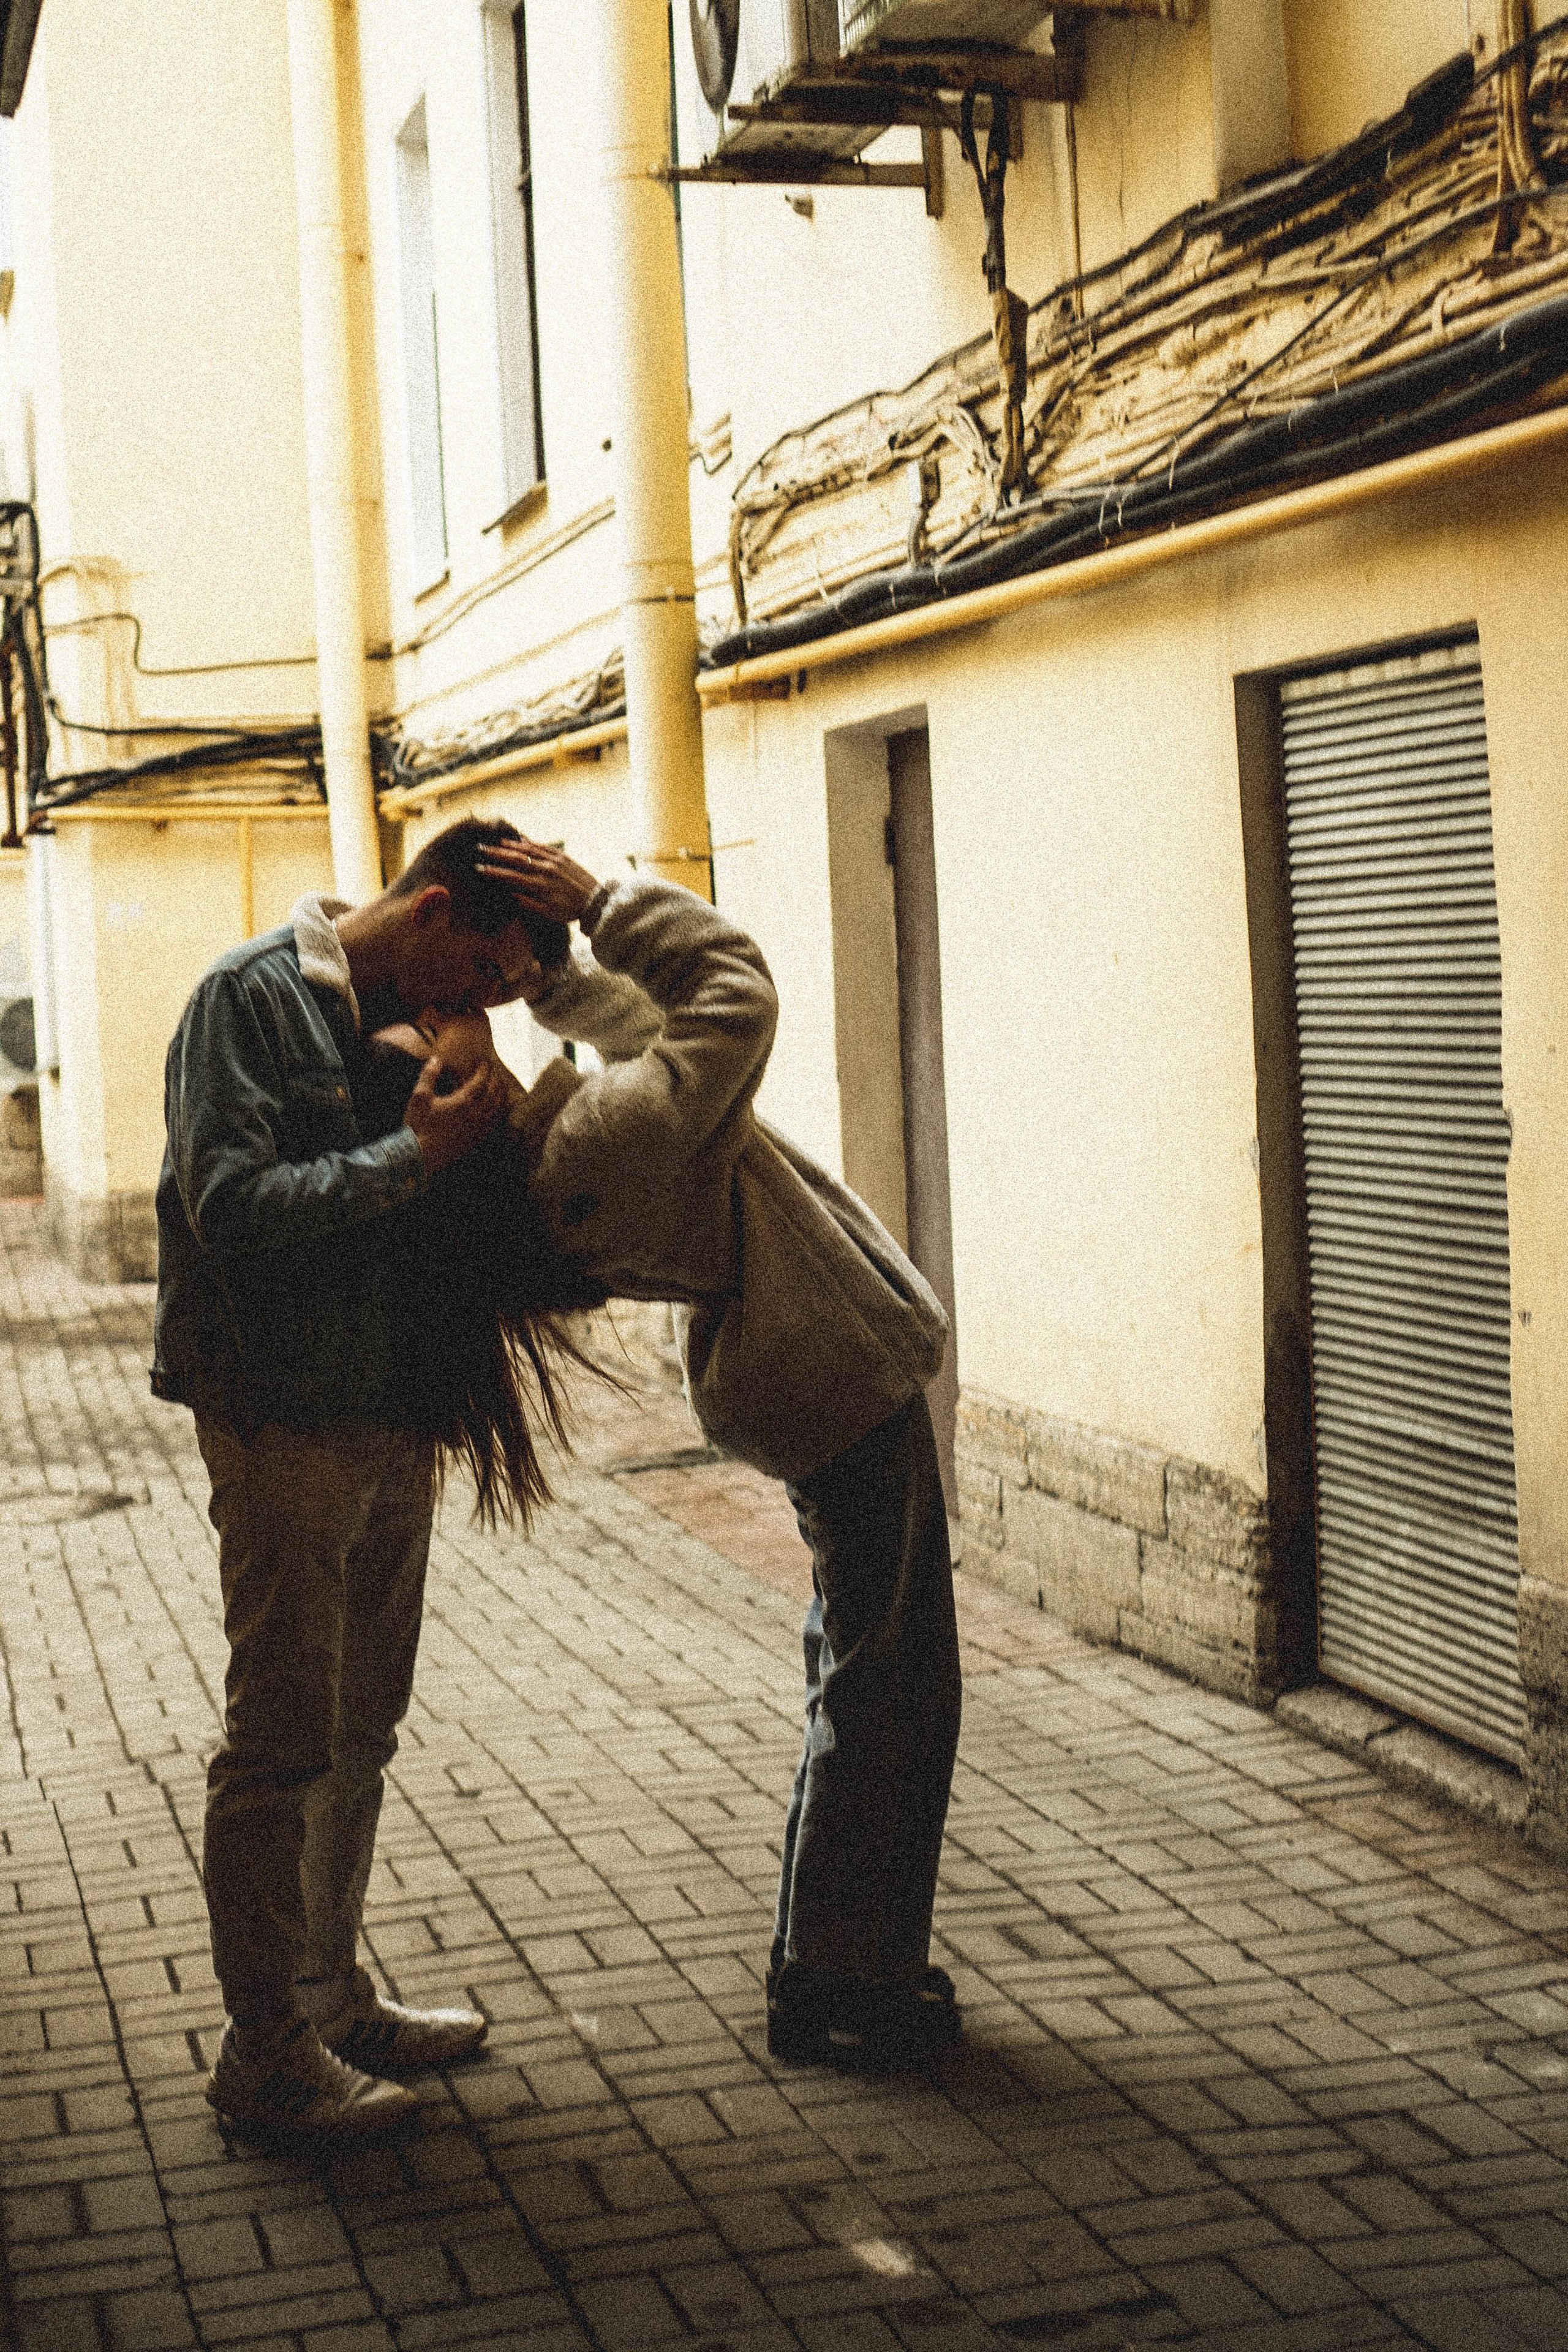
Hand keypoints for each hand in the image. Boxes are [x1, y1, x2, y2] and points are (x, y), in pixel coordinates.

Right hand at [402, 1054, 506, 1175]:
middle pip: (494, 1093)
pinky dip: (500, 1112)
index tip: (484, 1062)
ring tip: (500, 1086)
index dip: (484, 1069)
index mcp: (462, 1102)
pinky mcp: (476, 1140)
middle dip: (496, 1079)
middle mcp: (475, 1115)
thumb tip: (437, 1059)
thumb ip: (429, 1076)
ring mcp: (477, 1129)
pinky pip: (495, 1123)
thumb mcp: (419, 1098)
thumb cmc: (418, 1125)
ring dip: (502, 1094)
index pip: (480, 1081)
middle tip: (494, 1071)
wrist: (419, 1156)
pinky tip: (497, 1108)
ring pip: (498, 1109)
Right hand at [478, 837, 599, 926]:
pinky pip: (543, 847)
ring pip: (528, 849)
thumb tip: (512, 894)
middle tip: (481, 849)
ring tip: (497, 842)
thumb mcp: (548, 913)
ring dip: (511, 845)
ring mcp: (554, 861)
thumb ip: (529, 903)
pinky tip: (521, 840)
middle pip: (516, 859)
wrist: (596, 902)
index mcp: (539, 886)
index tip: (480, 868)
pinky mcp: (563, 857)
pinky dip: (531, 842)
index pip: (510, 876)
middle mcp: (545, 870)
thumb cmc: (571, 911)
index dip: (494, 872)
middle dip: (496, 854)